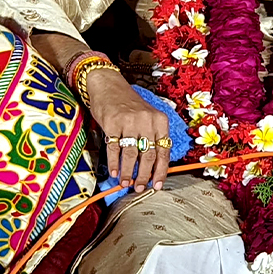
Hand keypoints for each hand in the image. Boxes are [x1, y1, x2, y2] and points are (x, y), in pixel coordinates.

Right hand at [84, 69, 170, 191]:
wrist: (108, 85)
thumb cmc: (129, 105)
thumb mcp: (147, 118)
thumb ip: (152, 138)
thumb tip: (152, 168)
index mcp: (160, 121)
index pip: (164, 151)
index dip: (161, 171)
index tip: (158, 185)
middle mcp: (147, 121)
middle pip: (148, 155)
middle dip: (144, 175)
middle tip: (140, 188)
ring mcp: (129, 122)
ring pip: (131, 155)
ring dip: (128, 172)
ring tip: (126, 183)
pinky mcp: (112, 123)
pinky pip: (114, 149)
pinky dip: (114, 163)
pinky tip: (114, 172)